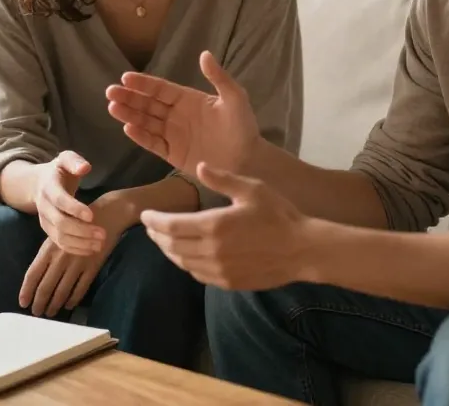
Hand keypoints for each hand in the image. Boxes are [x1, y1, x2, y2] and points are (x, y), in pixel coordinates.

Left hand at [19, 194, 131, 315]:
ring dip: (55, 305)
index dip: (26, 291)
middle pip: (46, 286)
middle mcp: (60, 258)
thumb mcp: (59, 235)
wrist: (106, 215)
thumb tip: (39, 277)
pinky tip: (69, 305)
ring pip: (62, 290)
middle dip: (40, 303)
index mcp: (48, 249)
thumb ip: (48, 254)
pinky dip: (73, 299)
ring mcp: (77, 263)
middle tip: (37, 313)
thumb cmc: (79, 224)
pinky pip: (80, 288)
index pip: (32, 274)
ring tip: (51, 312)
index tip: (23, 303)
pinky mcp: (92, 267)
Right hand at [34, 151, 104, 254]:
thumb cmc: (59, 171)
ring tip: (100, 244)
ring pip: (59, 237)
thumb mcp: (65, 159)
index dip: (75, 209)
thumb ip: (75, 162)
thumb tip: (85, 167)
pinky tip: (90, 249)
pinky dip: (75, 248)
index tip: (92, 215)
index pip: (60, 201)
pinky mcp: (48, 230)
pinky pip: (59, 243)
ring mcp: (45, 220)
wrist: (37, 183)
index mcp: (48, 187)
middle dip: (82, 230)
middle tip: (102, 234)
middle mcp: (44, 206)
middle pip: (60, 223)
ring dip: (80, 243)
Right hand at [106, 51, 259, 175]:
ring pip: (146, 122)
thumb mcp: (235, 98)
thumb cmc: (243, 127)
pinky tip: (128, 128)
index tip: (125, 78)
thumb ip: (219, 77)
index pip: (161, 89)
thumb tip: (204, 53)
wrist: (248, 160)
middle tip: (110, 92)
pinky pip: (153, 143)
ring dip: (130, 115)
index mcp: (188, 99)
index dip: (143, 84)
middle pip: (148, 104)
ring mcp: (173, 135)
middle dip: (129, 98)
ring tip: (112, 108)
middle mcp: (177, 115)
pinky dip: (141, 137)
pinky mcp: (173, 154)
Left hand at [141, 162, 312, 290]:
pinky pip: (198, 274)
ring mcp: (219, 270)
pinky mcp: (228, 282)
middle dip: (157, 236)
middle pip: (172, 246)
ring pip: (182, 262)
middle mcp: (211, 251)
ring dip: (169, 251)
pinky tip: (187, 256)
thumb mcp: (252, 189)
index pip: (171, 226)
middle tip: (151, 227)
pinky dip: (186, 264)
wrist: (302, 250)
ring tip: (164, 241)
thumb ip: (222, 180)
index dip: (154, 221)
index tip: (145, 215)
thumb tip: (200, 167)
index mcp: (214, 225)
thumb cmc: (279, 214)